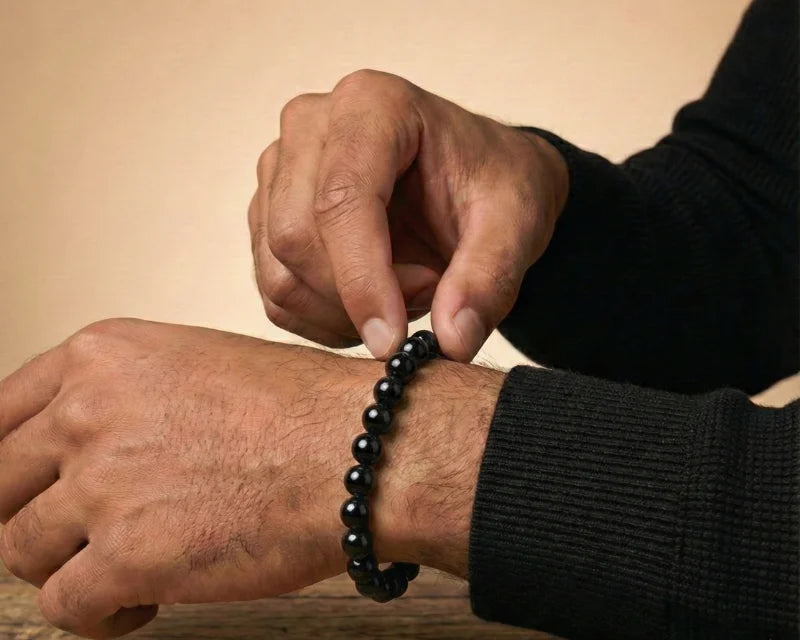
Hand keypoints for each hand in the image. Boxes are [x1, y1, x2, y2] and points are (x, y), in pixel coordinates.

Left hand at [0, 319, 500, 638]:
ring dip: (68, 568)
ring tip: (125, 572)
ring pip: (21, 550)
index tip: (26, 492)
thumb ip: (132, 398)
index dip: (10, 466)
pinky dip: (99, 616)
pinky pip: (64, 606)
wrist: (359, 451)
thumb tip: (95, 448)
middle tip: (79, 536)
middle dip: (35, 519)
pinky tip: (142, 603)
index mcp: (103, 356)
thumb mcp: (202, 365)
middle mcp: (87, 412)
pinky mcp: (126, 556)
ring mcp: (101, 484)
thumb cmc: (306, 412)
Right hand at [248, 69, 568, 361]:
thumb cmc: (494, 187)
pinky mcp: (269, 215)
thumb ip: (489, 279)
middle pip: (296, 238)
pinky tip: (373, 303)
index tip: (393, 342)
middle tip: (429, 293)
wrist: (477, 184)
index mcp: (372, 106)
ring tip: (408, 290)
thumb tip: (451, 343)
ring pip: (279, 273)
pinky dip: (325, 320)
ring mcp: (280, 171)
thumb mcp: (517, 225)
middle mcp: (311, 127)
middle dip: (358, 295)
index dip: (361, 280)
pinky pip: (276, 294)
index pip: (341, 200)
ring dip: (343, 312)